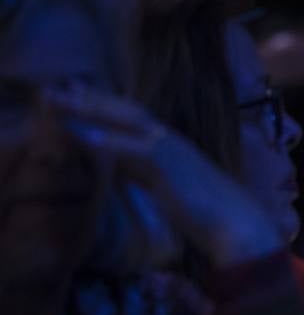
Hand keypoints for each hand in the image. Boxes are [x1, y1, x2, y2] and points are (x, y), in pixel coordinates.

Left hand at [47, 86, 282, 265]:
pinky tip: (85, 136)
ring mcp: (172, 150)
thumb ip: (144, 175)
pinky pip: (135, 149)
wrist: (238, 225)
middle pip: (125, 111)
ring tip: (60, 102)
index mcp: (170, 146)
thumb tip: (119, 169)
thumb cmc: (210, 215)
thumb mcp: (168, 189)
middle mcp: (170, 141)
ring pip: (127, 122)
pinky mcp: (170, 166)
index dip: (102, 104)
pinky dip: (110, 141)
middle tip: (54, 88)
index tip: (74, 92)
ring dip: (92, 110)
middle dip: (89, 99)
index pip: (130, 119)